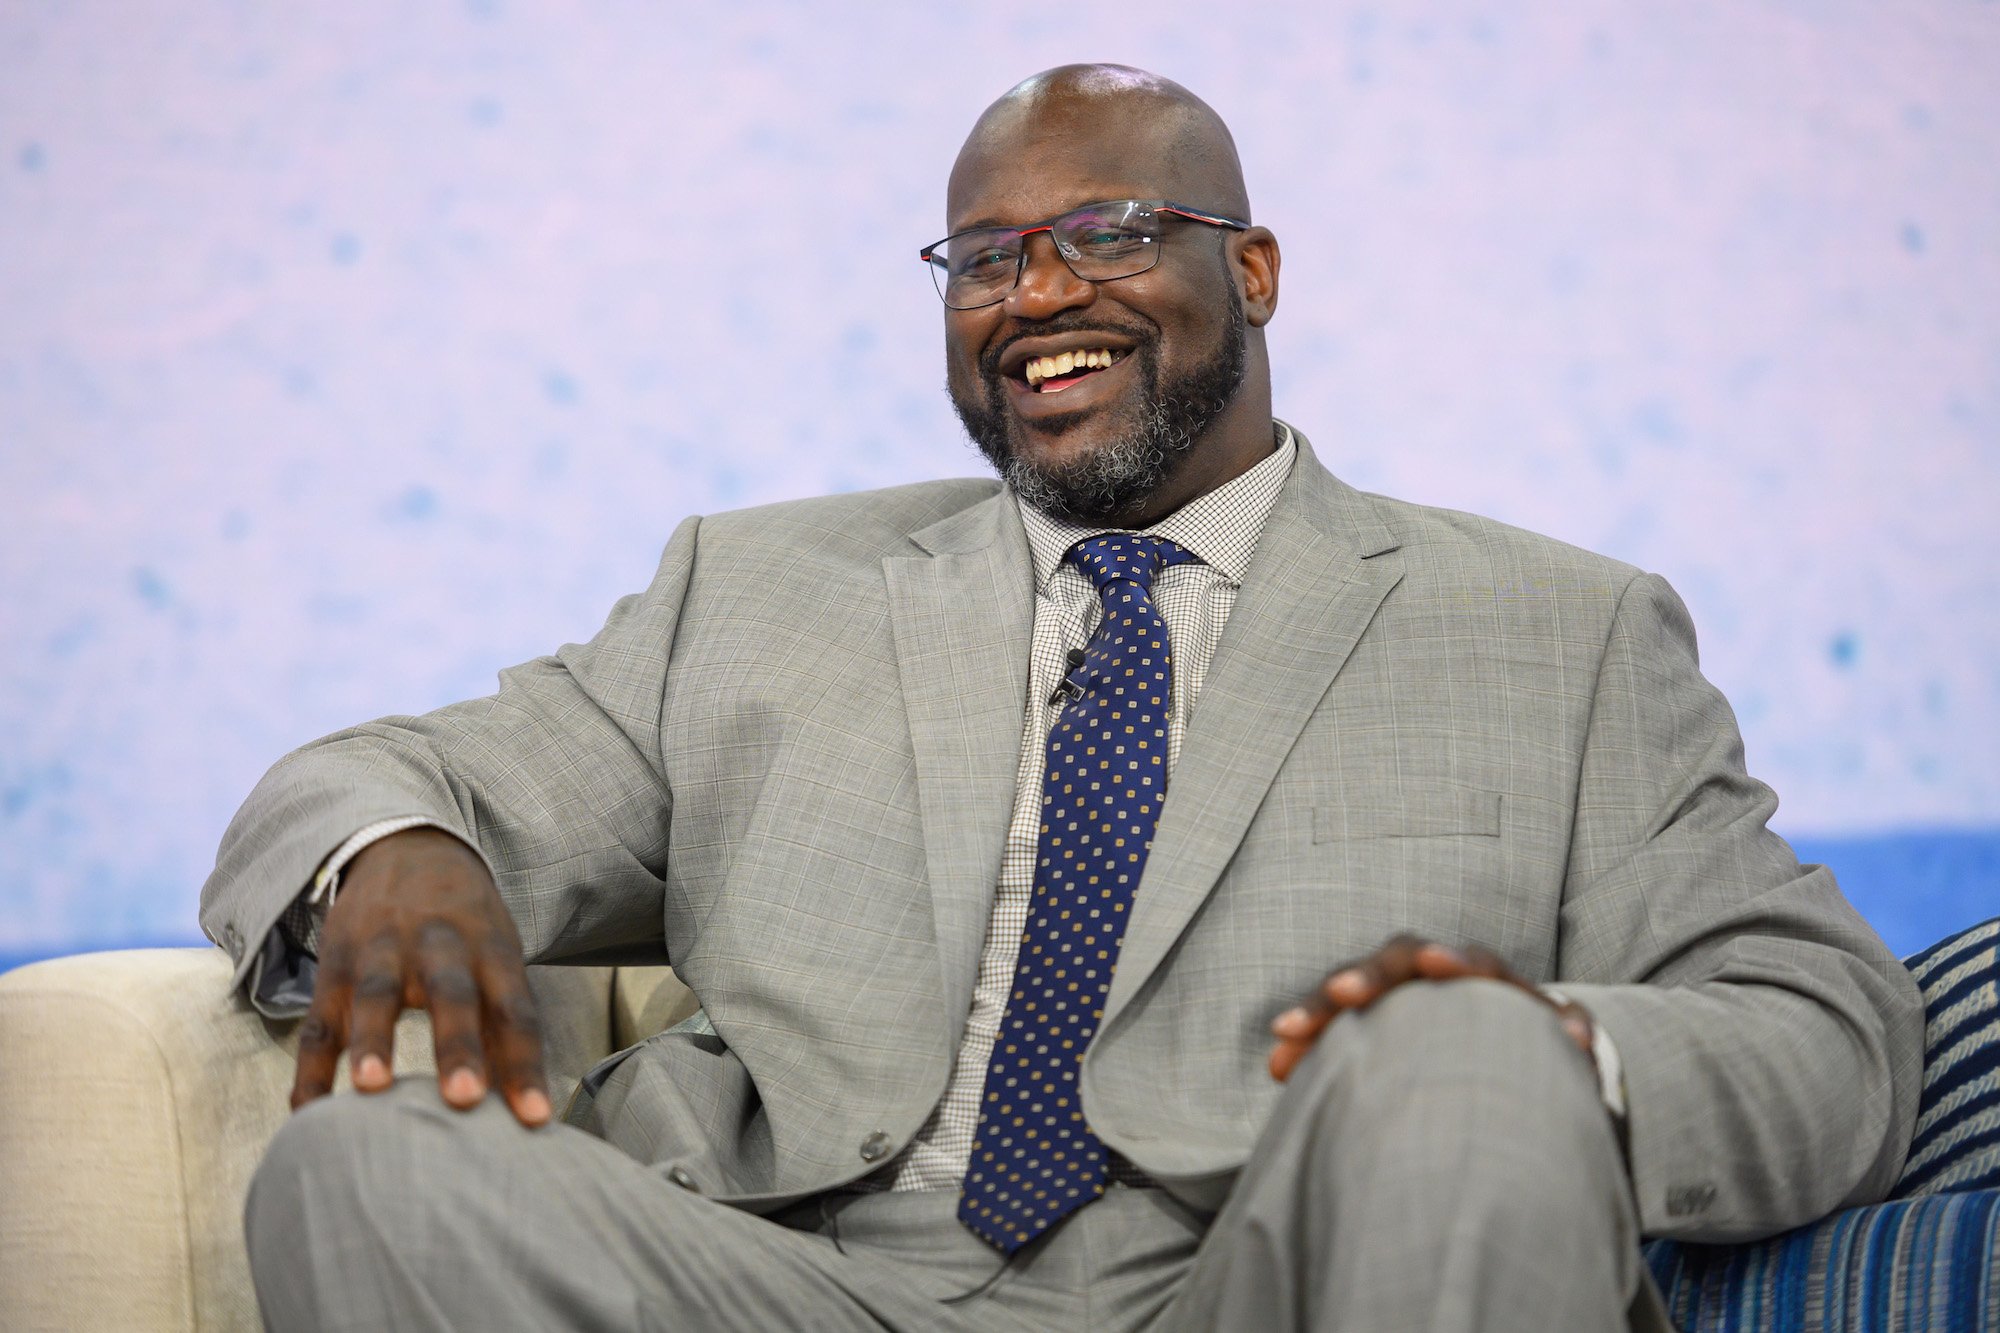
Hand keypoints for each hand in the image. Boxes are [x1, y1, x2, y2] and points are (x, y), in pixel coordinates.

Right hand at [291, 827, 550, 1126]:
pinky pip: (319, 1019)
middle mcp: (440, 943)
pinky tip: (307, 1112)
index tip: (534, 1118)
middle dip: (458, 1045)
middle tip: (465, 1098)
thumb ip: (504, 1025)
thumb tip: (524, 1106)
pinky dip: (311, 1067)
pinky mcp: (335, 963)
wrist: (406, 844)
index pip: (516, 1008)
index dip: (525, 1063)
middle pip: (452, 993)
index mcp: (491, 946)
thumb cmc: (466, 925)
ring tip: (372, 1089)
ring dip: (374, 1041)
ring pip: (377, 994)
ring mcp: (382, 949)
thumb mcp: (496, 955)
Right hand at [1268, 933, 1593, 1081]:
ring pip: (1353, 990)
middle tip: (1341, 996)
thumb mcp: (1560, 1043)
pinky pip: (1331, 1028)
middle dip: (1368, 975)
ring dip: (1319, 1010)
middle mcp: (1432, 974)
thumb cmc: (1535, 1047)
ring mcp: (1395, 996)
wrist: (1506, 1051)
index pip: (1470, 959)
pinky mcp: (1368, 1023)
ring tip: (1285, 1039)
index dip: (1454, 960)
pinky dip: (1308, 1042)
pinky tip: (1281, 1068)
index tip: (1438, 965)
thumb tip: (1580, 1037)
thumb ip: (1569, 1036)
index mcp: (1484, 976)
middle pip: (1397, 962)